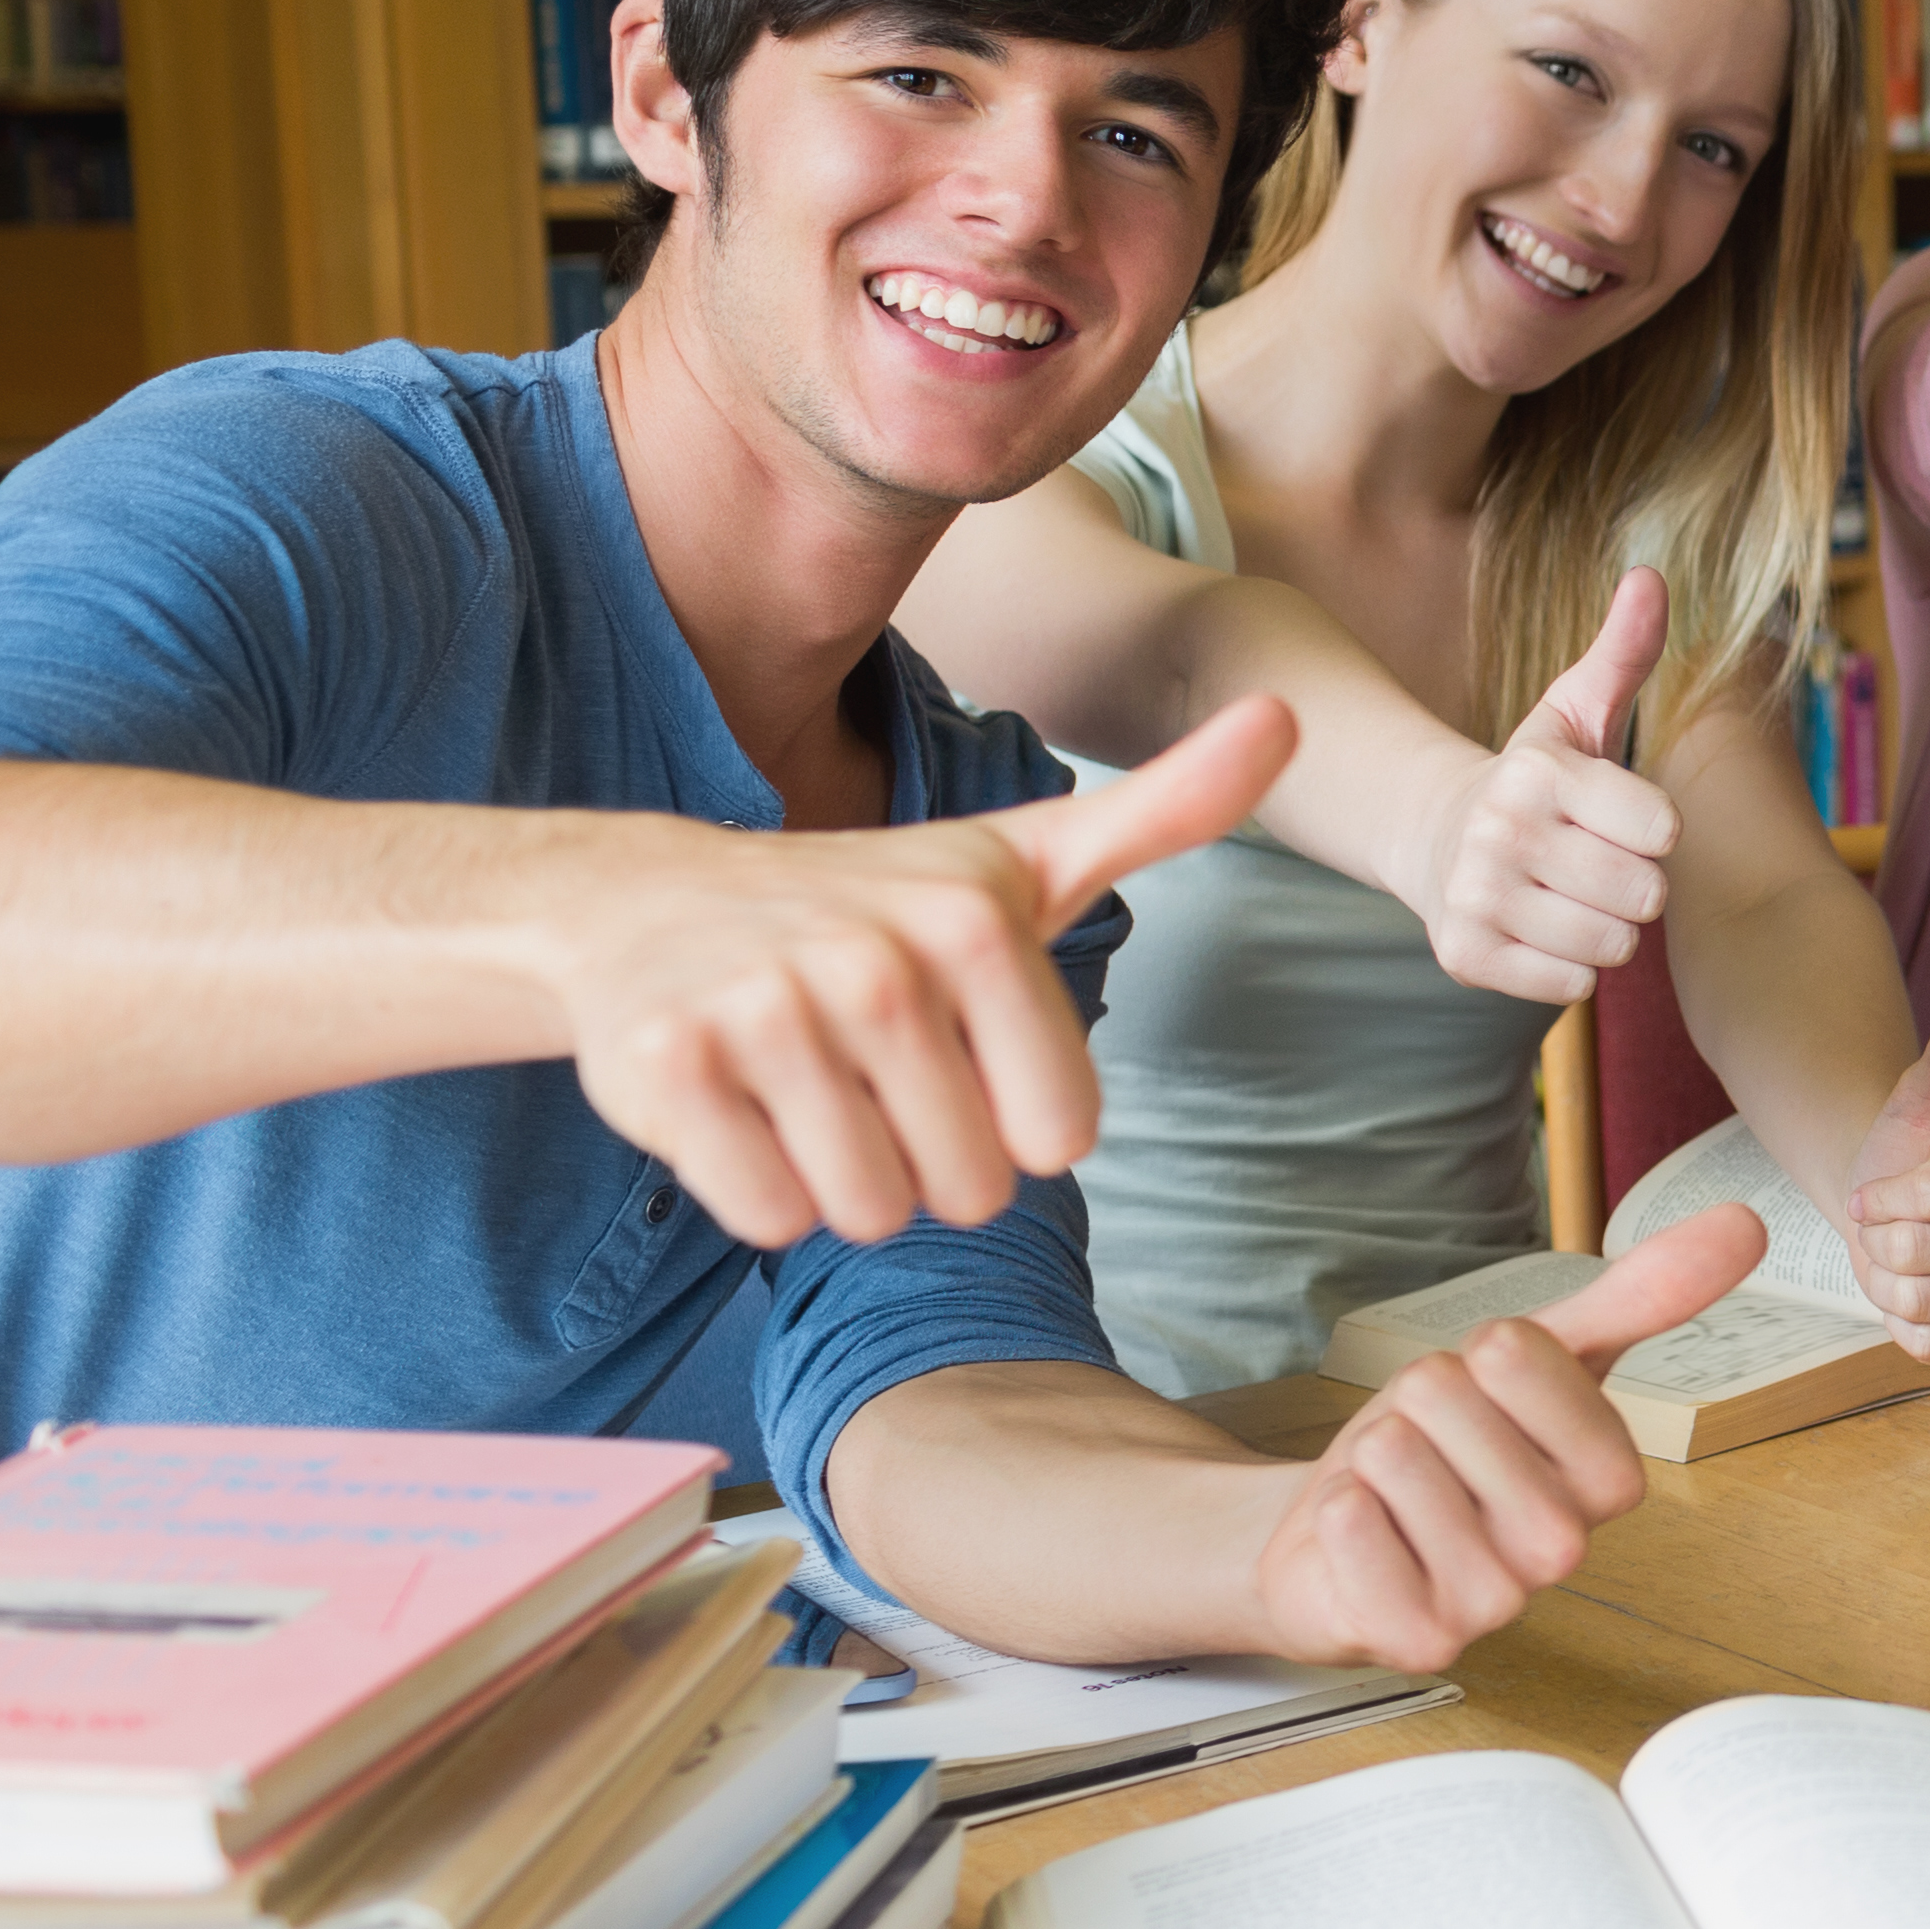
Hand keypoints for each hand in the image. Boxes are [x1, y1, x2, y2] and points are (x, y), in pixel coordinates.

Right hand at [557, 696, 1296, 1250]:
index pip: (1057, 1139)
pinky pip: (768, 1215)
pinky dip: (758, 1189)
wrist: (643, 903)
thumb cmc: (870, 906)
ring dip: (842, 1177)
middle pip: (967, 1188)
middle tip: (868, 1069)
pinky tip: (736, 1101)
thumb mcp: (1023, 858)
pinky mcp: (666, 1067)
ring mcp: (763, 1010)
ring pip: (868, 1209)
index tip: (956, 1045)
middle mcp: (874, 961)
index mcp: (978, 922)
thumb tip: (1286, 713)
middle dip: (924, 1155)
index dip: (1009, 1121)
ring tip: (803, 1081)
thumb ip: (1165, 809)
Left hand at [1253, 1202, 1764, 1668]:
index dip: (1480, 1358)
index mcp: (1609, 1479)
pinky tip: (1365, 1543)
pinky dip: (1338, 1516)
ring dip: (1369, 1462)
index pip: (1517, 1355)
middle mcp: (1563, 1549)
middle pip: (1443, 1396)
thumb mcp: (1538, 1360)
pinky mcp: (1417, 1639)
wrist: (1340, 1539)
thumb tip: (1745, 1221)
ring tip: (1395, 1497)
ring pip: (1391, 1456)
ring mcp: (1494, 1602)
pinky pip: (1352, 1525)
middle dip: (1413, 1406)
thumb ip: (1642, 1296)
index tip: (1487, 1395)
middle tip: (1432, 1453)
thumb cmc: (1446, 1447)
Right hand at [1413, 565, 1683, 999]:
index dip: (1656, 830)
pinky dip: (1572, 967)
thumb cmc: (1536, 778)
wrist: (1435, 838)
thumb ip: (1623, 651)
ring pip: (1612, 945)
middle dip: (1636, 885)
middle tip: (1600, 864)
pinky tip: (1545, 929)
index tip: (1623, 817)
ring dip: (1608, 928)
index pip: (1661, 828)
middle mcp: (1500, 832)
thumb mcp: (1576, 711)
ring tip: (1573, 895)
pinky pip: (1571, 985)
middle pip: (1643, 894)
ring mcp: (1477, 898)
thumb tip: (1653, 576)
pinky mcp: (1466, 956)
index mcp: (1539, 771)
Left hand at [1836, 975, 1929, 1361]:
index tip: (1875, 1191)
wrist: (1893, 1210)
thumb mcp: (1918, 1100)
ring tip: (1902, 1258)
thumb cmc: (1907, 1155)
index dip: (1881, 1197)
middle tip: (1891, 1226)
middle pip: (1920, 1250)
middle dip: (1881, 1240)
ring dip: (1888, 1281)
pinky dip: (1903, 1323)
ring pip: (1922, 1302)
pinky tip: (1915, 1294)